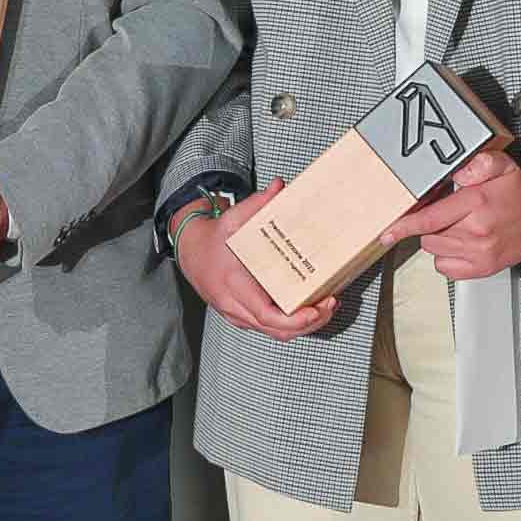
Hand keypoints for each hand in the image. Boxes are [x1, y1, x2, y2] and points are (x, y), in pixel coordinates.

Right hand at [182, 181, 333, 339]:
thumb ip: (258, 203)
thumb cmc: (212, 238)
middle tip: (330, 305)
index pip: (267, 315)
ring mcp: (237, 314)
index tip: (316, 310)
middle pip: (277, 331)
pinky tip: (308, 310)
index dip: (295, 320)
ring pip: (275, 334)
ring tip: (324, 308)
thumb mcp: (233, 218)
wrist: (190, 251)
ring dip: (303, 327)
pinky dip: (291, 325)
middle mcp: (235, 305)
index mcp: (234, 284)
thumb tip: (280, 186)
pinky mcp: (242, 316)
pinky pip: (269, 329)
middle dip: (309, 324)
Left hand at [392, 149, 520, 280]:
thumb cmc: (520, 190)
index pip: (429, 219)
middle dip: (433, 226)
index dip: (403, 227)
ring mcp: (481, 253)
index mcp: (476, 205)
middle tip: (451, 215)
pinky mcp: (485, 268)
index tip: (386, 233)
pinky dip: (449, 259)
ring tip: (460, 228)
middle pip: (429, 237)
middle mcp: (476, 232)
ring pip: (436, 252)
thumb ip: (477, 164)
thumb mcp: (500, 165)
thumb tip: (458, 172)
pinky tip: (463, 245)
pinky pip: (448, 269)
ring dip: (440, 241)